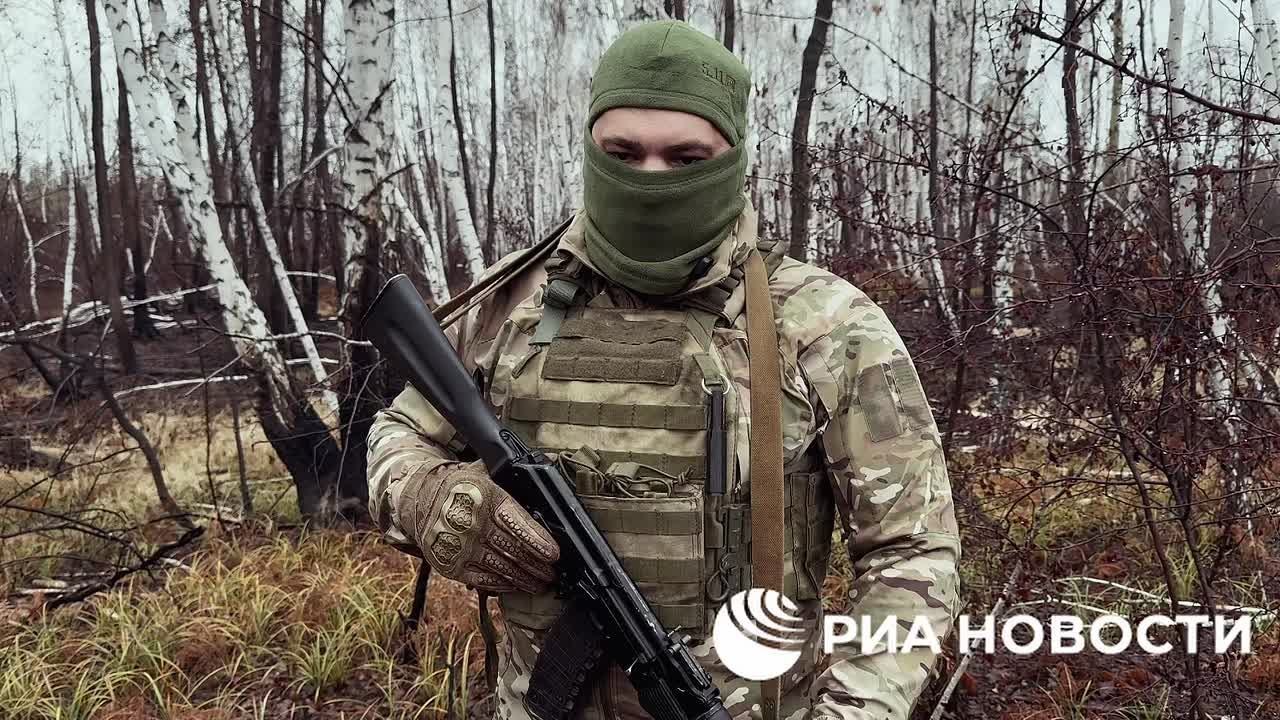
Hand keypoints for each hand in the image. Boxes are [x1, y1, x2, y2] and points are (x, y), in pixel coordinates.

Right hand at [399, 460, 559, 592]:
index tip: (554, 554)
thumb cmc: (459, 486)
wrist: (418, 500)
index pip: (518, 524)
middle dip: (538, 565)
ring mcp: (462, 548)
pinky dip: (501, 584)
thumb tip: (540, 476)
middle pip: (514, 550)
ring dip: (525, 579)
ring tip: (540, 583)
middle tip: (552, 573)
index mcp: (487, 499)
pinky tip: (514, 585)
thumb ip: (510, 479)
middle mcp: (475, 525)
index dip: (539, 541)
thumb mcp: (483, 473)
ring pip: (502, 568)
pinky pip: (482, 579)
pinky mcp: (451, 565)